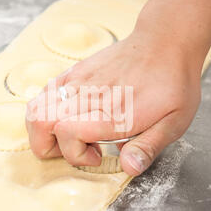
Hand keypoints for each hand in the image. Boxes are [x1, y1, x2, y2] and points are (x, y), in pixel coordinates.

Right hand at [26, 18, 202, 175]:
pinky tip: (70, 114)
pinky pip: (45, 92)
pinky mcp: (76, 71)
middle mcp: (90, 96)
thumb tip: (129, 168)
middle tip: (75, 148)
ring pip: (37, 107)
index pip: (67, 133)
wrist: (164, 42)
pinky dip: (47, 110)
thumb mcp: (173, 122)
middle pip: (41, 121)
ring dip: (43, 129)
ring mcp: (79, 81)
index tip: (97, 156)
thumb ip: (148, 147)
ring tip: (68, 133)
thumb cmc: (172, 83)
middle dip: (47, 146)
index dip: (75, 155)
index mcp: (113, 113)